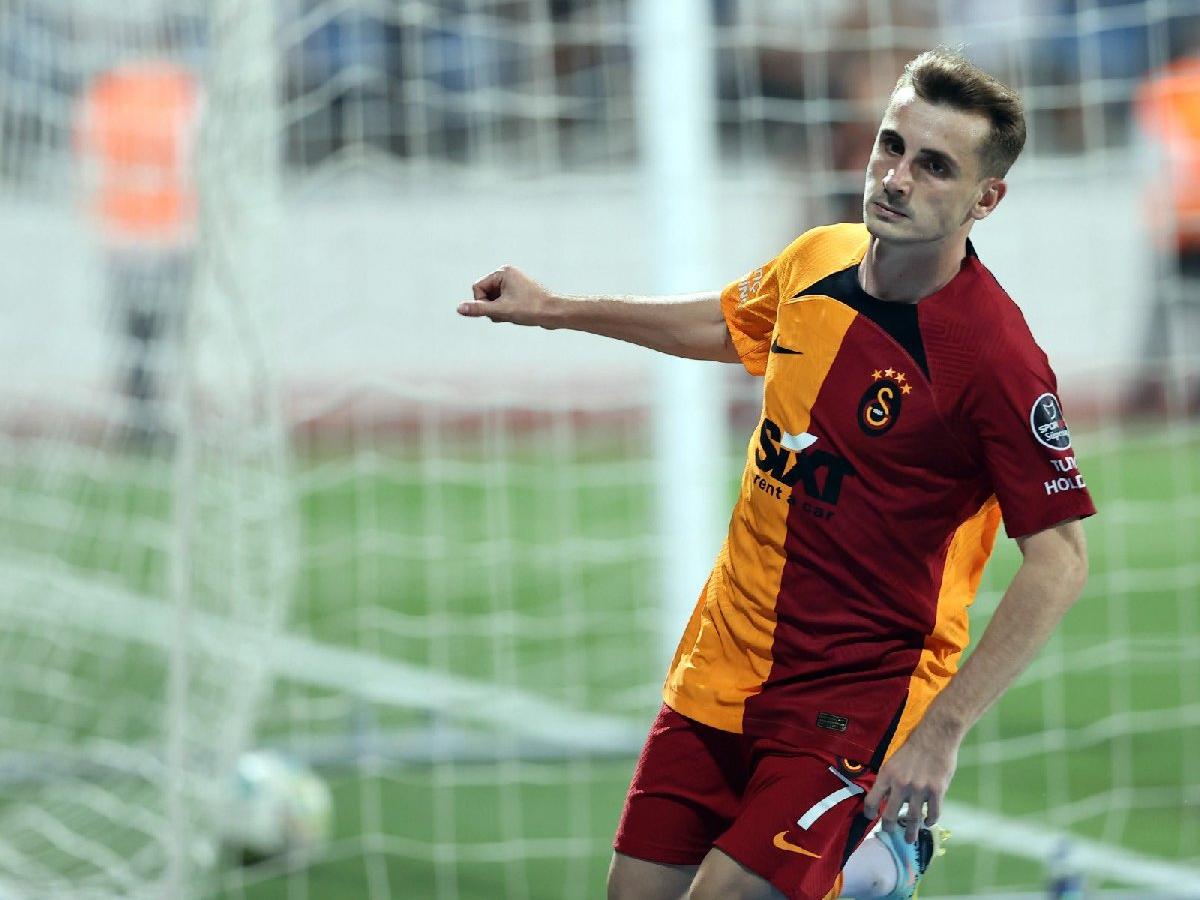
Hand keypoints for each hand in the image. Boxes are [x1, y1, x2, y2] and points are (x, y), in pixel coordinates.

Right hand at [457, 265, 556, 327]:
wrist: (555, 313)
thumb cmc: (531, 309)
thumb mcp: (501, 311)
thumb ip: (478, 309)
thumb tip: (459, 309)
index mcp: (503, 272)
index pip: (477, 288)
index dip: (483, 303)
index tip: (498, 310)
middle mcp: (508, 274)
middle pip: (485, 295)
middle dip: (493, 308)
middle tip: (509, 313)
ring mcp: (514, 283)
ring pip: (493, 301)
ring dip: (499, 312)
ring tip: (515, 314)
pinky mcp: (519, 292)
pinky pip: (502, 304)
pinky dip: (507, 312)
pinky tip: (519, 315)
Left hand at [862, 728, 958, 842]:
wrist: (935, 736)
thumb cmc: (913, 747)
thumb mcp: (893, 761)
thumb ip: (889, 779)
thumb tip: (885, 798)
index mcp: (887, 775)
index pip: (872, 800)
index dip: (869, 812)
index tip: (870, 817)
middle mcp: (901, 784)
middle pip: (890, 815)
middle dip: (888, 827)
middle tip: (889, 831)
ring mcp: (919, 789)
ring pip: (912, 819)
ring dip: (910, 832)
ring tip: (909, 839)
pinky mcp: (937, 790)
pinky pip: (933, 813)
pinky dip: (930, 820)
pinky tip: (928, 822)